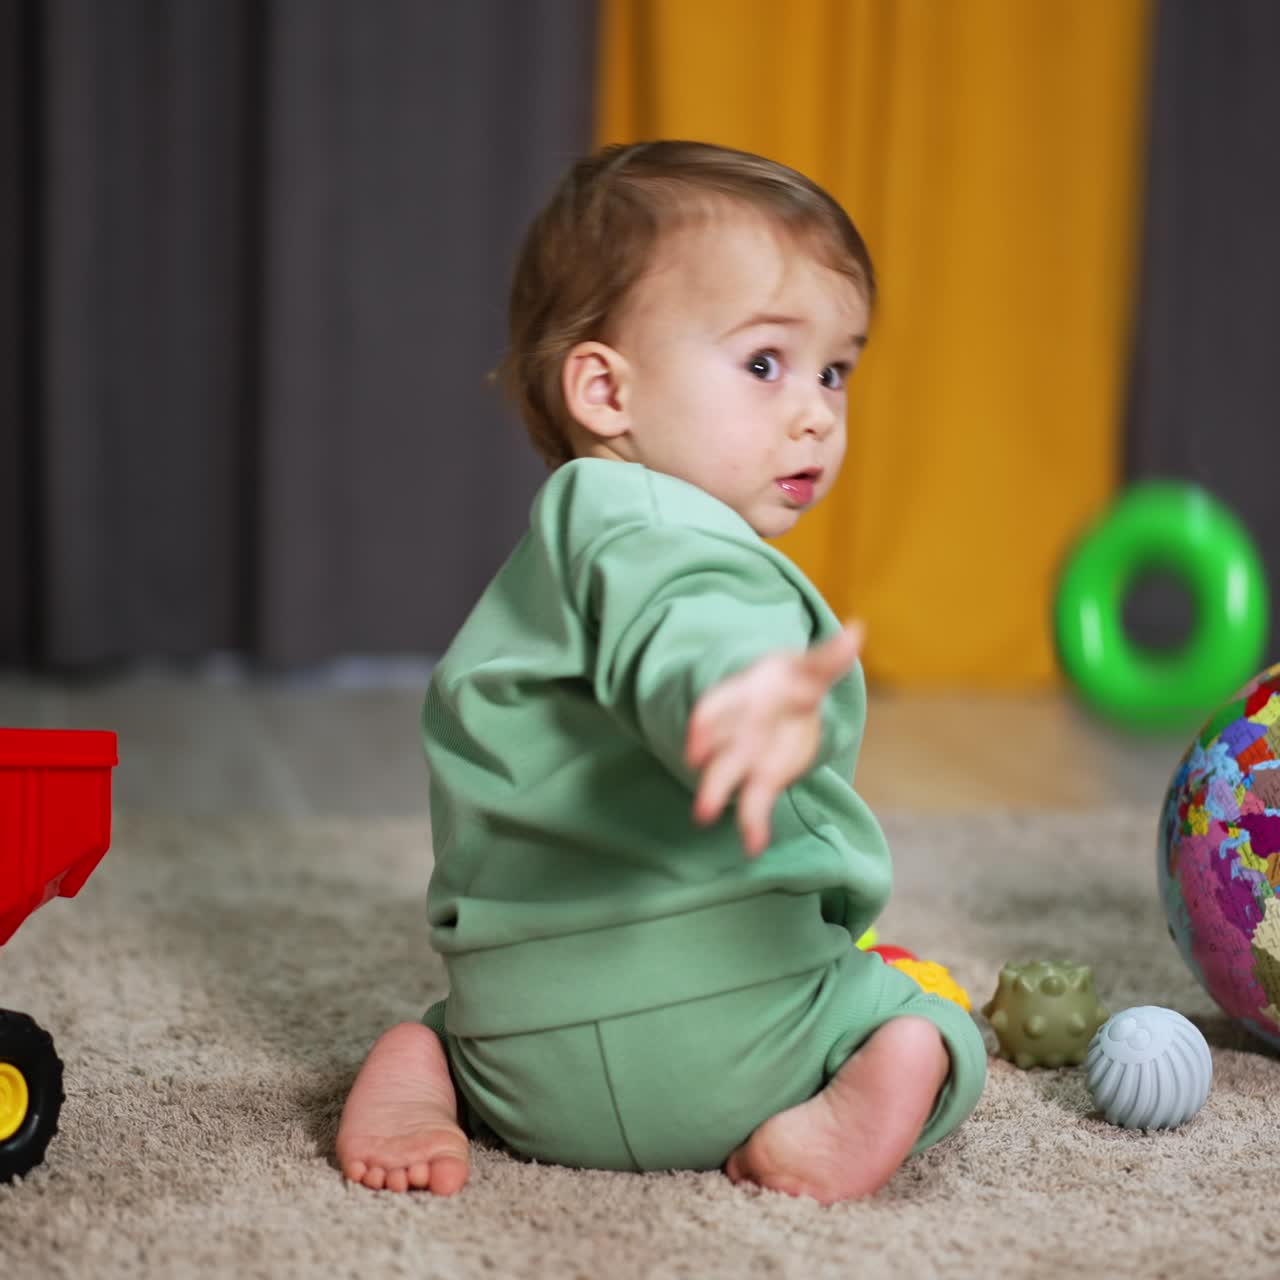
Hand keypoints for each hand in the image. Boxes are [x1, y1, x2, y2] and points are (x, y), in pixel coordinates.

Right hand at [684, 620, 863, 856]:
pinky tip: (754, 845)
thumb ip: (830, 657)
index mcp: (744, 695)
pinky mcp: (761, 778)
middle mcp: (737, 728)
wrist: (786, 700)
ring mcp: (745, 756)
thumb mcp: (809, 667)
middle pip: (718, 750)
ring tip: (706, 818)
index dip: (704, 725)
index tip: (694, 746)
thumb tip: (857, 631)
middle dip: (710, 773)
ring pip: (727, 778)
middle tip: (701, 800)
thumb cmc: (791, 680)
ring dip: (718, 797)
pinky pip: (754, 802)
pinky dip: (753, 824)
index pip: (717, 707)